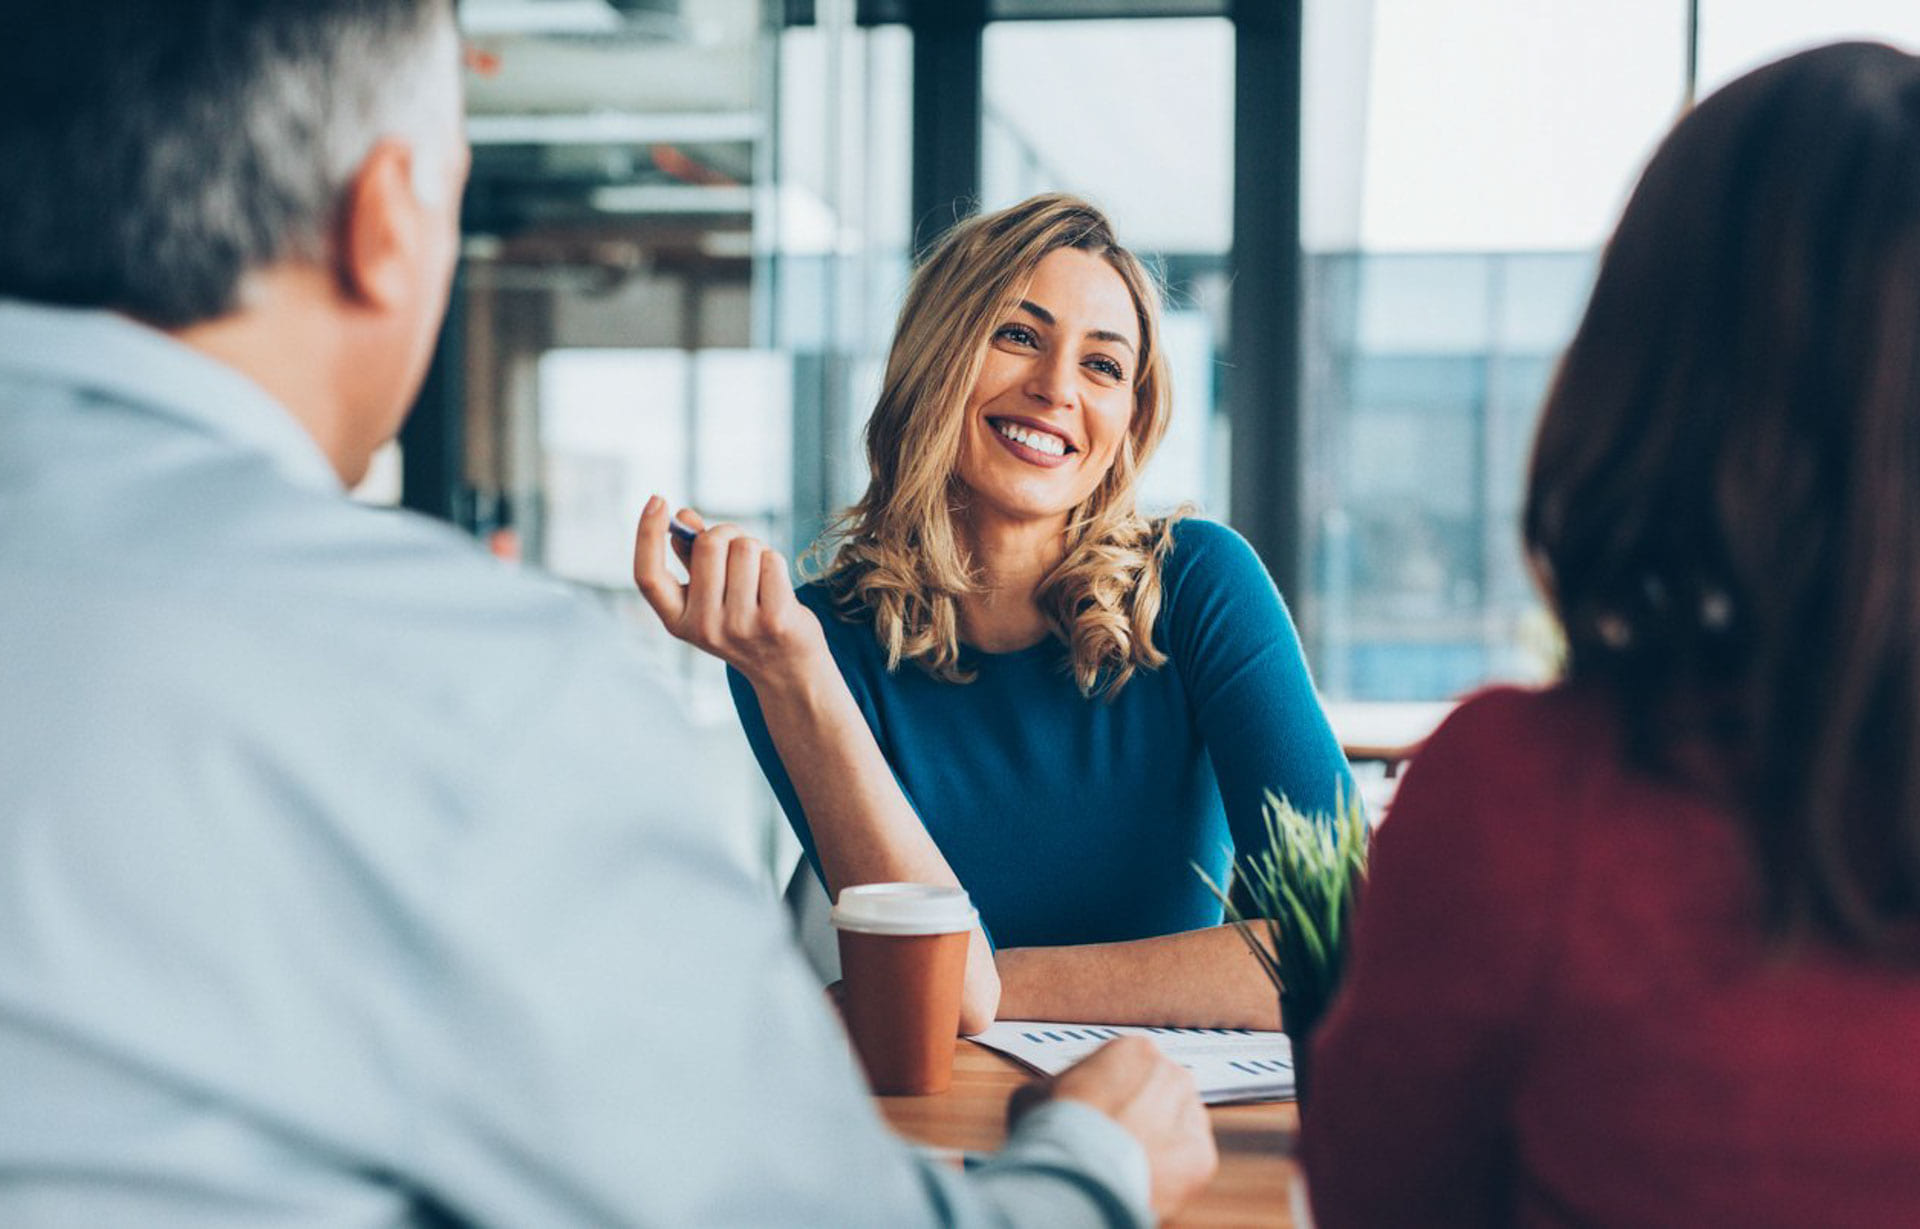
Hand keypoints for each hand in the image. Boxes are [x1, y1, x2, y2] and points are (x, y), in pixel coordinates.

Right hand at [632, 496, 828, 687]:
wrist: (788, 670)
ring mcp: (739, 627)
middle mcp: (703, 627)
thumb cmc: (746, 621)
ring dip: (756, 550)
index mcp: (677, 620)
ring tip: (760, 575)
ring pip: (745, 548)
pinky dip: (775, 561)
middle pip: (709, 545)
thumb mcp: (710, 596)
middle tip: (739, 546)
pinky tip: (776, 587)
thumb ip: (693, 558)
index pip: (647, 576)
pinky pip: (772, 561)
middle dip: (728, 533)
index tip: (658, 500)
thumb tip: (683, 517)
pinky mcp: (774, 621)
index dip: (646, 535)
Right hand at [1013, 1037, 1216, 1219]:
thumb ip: (1058, 1088)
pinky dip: (1171, 1171)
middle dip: (1144, 1114)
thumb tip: (1052, 1098)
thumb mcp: (1038, 1092)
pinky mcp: (1201, 1155)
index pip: (1132, 1070)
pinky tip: (1144, 1175)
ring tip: (1130, 1161)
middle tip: (1118, 1139)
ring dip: (1161, 1140)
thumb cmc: (1055, 1127)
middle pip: (1161, 1093)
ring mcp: (1190, 1113)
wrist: (1076, 1169)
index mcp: (1135, 1050)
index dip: (1114, 1094)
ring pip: (1179, 1126)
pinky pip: (1188, 1160)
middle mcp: (1170, 1073)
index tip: (1104, 1112)